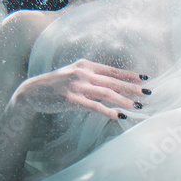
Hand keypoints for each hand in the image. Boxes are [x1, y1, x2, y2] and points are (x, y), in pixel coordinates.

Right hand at [14, 59, 149, 120]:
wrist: (32, 92)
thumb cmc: (56, 84)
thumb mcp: (74, 74)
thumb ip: (91, 77)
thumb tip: (112, 85)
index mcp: (86, 65)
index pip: (113, 70)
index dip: (130, 75)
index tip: (144, 79)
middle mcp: (83, 73)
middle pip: (113, 81)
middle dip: (133, 87)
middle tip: (148, 93)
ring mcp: (77, 86)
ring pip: (107, 93)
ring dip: (124, 100)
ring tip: (138, 106)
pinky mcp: (71, 100)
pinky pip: (95, 106)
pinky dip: (109, 111)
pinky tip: (119, 115)